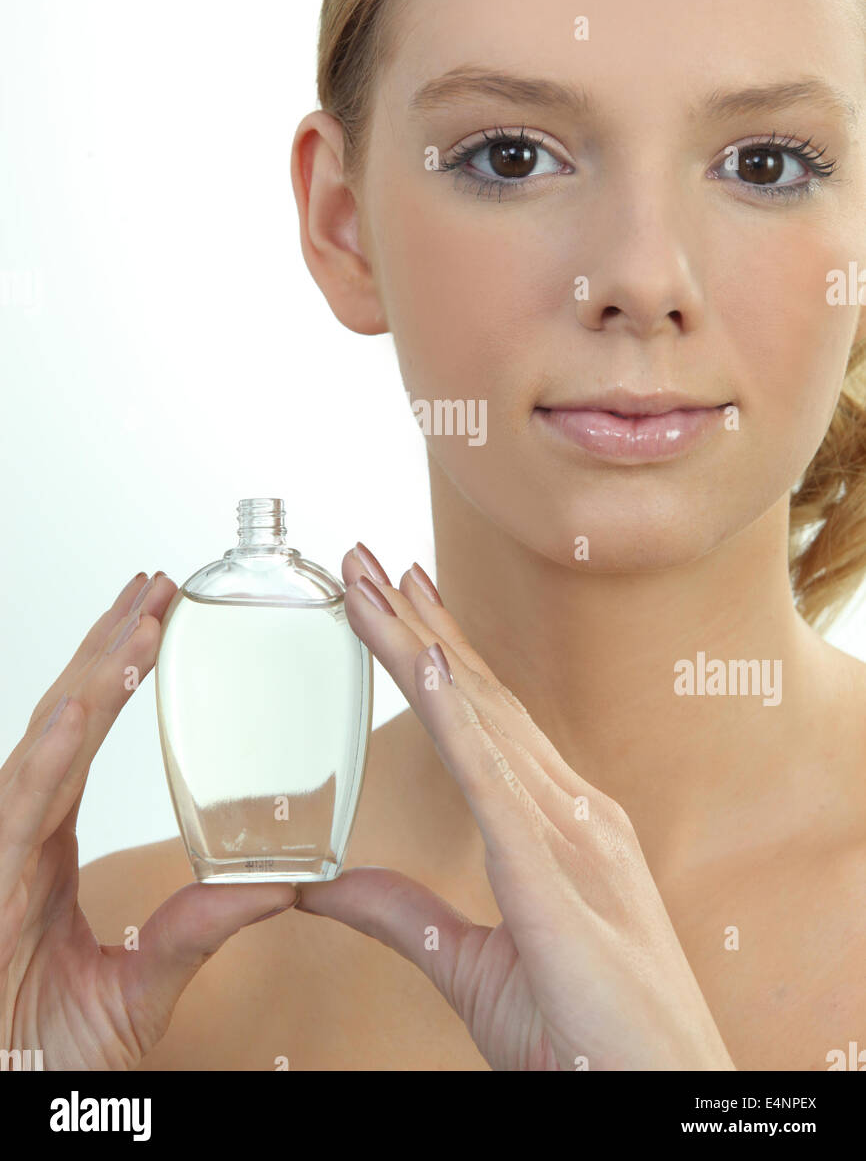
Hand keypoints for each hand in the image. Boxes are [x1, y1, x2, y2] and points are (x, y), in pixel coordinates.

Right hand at [0, 572, 297, 1069]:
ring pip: (45, 744)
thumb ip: (200, 928)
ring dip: (91, 675)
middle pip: (63, 718)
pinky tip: (83, 701)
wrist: (0, 1097)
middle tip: (154, 583)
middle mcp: (20, 832)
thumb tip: (281, 886)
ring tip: (137, 616)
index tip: (151, 620)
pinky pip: (22, 807)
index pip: (82, 739)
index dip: (112, 675)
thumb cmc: (43, 1050)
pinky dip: (51, 752)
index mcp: (45, 846)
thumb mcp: (143, 982)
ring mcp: (0, 851)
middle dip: (105, 645)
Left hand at [293, 543, 735, 1071]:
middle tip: (366, 558)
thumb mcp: (467, 962)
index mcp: (560, 826)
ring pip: (477, 716)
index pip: (485, 719)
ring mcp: (569, 831)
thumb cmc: (586, 1037)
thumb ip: (399, 912)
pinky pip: (494, 776)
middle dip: (418, 622)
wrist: (649, 1094)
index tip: (402, 597)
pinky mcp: (551, 869)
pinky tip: (422, 662)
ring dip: (419, 643)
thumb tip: (324, 883)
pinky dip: (455, 714)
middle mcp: (571, 809)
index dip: (439, 653)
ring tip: (371, 583)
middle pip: (478, 696)